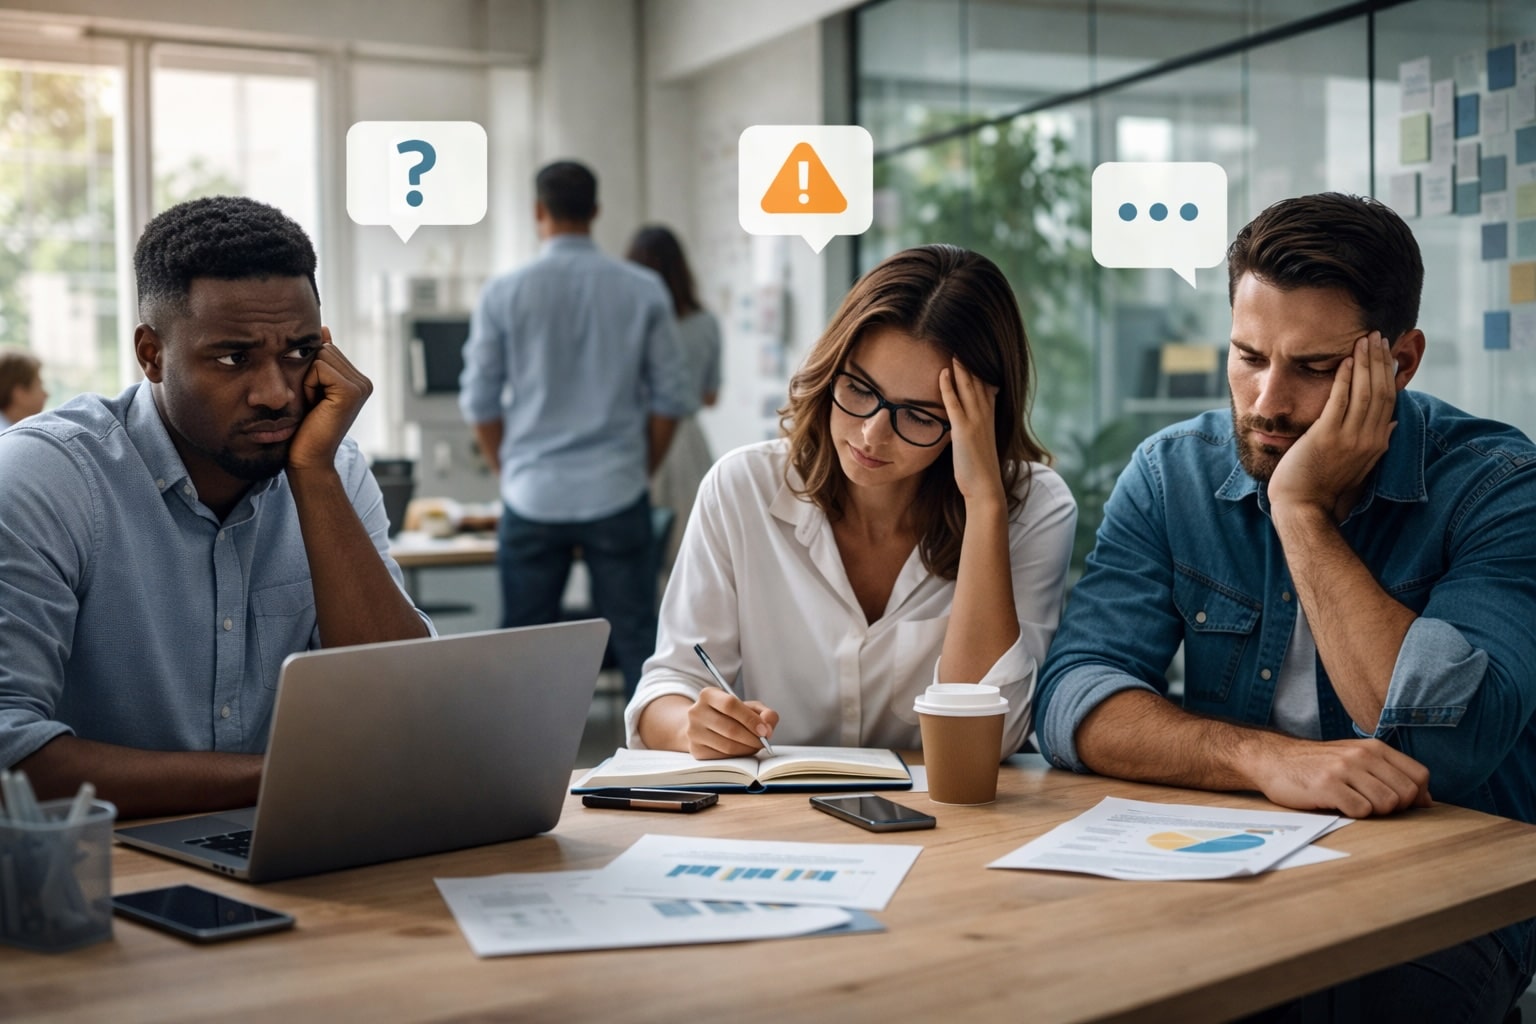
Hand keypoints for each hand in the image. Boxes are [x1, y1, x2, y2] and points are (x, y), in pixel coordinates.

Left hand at [288, 329, 372, 473]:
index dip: (310, 370)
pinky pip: (319, 367)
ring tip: (314, 404)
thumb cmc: (304, 428)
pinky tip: (315, 406)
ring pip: (322, 355)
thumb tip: (324, 329)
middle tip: (313, 402)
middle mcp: (364, 382)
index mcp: (357, 380)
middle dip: (309, 372)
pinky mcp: (352, 391)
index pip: (327, 349)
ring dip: (308, 378)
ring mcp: (361, 386)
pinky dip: (309, 384)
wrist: (307, 458)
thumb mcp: (311, 386)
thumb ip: (321, 360)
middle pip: (325, 349)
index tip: (315, 399)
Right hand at [684, 687, 778, 759]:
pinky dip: (737, 756)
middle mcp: (696, 712)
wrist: (701, 724)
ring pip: (727, 745)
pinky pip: (722, 757)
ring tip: (755, 746)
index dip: (750, 719)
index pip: (730, 705)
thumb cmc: (729, 715)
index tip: (765, 730)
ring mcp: (693, 732)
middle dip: (752, 738)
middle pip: (730, 728)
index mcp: (708, 694)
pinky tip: (743, 751)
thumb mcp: (747, 707)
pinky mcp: (695, 749)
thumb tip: (768, 726)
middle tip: (764, 742)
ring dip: (747, 749)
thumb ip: (764, 712)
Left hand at [939, 360, 1004, 507]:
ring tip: (954, 350)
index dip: (979, 370)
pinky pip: (955, 404)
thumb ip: (973, 428)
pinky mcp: (963, 431)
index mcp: (989, 418)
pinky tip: (944, 373)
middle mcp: (985, 416)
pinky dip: (949, 387)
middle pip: (978, 382)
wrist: (985, 487)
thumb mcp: (978, 443)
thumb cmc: (979, 470)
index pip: (986, 386)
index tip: (973, 353)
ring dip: (961, 368)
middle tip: (962, 343)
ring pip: (968, 388)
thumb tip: (963, 422)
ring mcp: (975, 422)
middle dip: (970, 363)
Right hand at [1245, 733, 1430, 817]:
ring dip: (1374, 812)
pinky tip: (1337, 805)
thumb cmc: (1318, 765)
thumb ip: (1389, 773)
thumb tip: (1427, 800)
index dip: (1415, 796)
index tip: (1396, 802)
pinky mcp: (1328, 785)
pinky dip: (1353, 814)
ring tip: (1353, 803)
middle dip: (1394, 807)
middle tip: (1370, 804)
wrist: (1274, 760)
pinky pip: (1361, 810)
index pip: (1419, 776)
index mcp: (1374, 748)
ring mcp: (1345, 769)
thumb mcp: (1356, 759)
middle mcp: (1362, 755)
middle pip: (1406, 793)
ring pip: (1387, 803)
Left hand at [1267, 333, 1396, 521]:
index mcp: (1377, 443)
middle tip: (1377, 336)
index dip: (1389, 373)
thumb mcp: (1359, 465)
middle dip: (1380, 361)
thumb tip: (1391, 425)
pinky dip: (1344, 378)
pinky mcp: (1326, 436)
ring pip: (1364, 392)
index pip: (1389, 399)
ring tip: (1364, 340)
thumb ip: (1375, 443)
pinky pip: (1339, 401)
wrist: (1303, 506)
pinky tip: (1346, 360)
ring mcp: (1349, 438)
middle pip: (1381, 390)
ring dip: (1365, 363)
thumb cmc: (1325, 485)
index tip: (1387, 352)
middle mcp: (1369, 438)